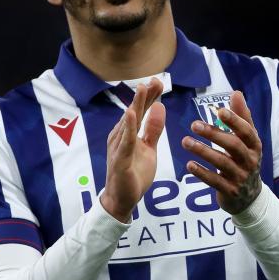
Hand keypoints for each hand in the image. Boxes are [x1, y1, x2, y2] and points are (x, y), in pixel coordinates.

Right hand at [101, 77, 165, 222]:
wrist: (121, 199)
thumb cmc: (133, 173)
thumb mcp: (149, 149)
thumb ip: (153, 130)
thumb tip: (159, 107)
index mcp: (129, 133)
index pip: (141, 111)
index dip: (150, 96)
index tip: (159, 81)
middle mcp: (121, 136)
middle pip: (134, 112)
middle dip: (144, 95)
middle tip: (153, 79)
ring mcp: (119, 147)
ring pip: (128, 123)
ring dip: (135, 105)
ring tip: (142, 89)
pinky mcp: (119, 159)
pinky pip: (125, 141)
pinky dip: (129, 127)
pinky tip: (132, 114)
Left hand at [181, 90, 262, 214]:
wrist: (249, 197)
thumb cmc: (245, 160)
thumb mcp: (247, 140)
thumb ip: (242, 117)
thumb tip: (236, 93)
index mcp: (254, 145)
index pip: (246, 131)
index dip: (234, 121)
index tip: (219, 110)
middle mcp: (250, 161)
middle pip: (233, 146)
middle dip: (214, 134)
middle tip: (194, 125)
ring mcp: (240, 177)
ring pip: (222, 163)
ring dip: (203, 151)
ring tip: (185, 142)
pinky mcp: (230, 191)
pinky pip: (215, 181)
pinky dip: (202, 173)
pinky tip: (189, 165)